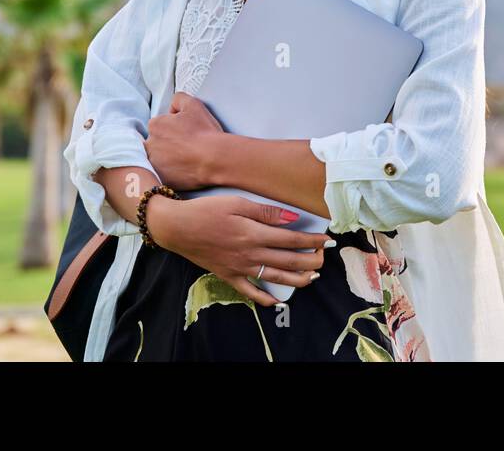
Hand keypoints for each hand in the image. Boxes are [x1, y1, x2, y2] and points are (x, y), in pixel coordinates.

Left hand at [144, 92, 227, 191]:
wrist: (214, 158)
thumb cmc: (205, 132)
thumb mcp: (193, 105)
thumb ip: (179, 99)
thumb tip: (173, 106)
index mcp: (155, 125)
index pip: (159, 126)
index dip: (172, 129)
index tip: (184, 134)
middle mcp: (149, 144)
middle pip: (155, 143)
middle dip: (167, 145)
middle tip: (185, 148)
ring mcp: (153, 164)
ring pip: (158, 160)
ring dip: (167, 159)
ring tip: (185, 160)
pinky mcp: (160, 179)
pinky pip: (163, 175)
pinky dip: (171, 173)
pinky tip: (184, 170)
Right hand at [151, 195, 328, 306]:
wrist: (176, 227)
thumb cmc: (206, 211)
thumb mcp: (237, 203)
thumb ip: (266, 212)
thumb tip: (293, 218)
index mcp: (253, 234)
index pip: (291, 239)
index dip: (312, 241)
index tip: (327, 240)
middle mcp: (249, 254)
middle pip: (288, 261)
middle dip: (310, 261)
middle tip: (324, 258)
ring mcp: (239, 268)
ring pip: (274, 278)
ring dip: (296, 279)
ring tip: (311, 277)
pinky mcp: (228, 276)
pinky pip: (249, 292)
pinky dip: (264, 299)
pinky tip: (276, 301)